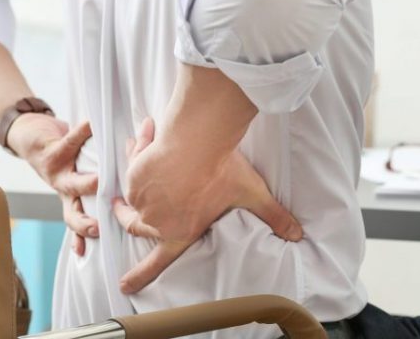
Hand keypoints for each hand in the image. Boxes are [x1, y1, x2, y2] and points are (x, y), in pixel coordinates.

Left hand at [7, 113, 97, 255]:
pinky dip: (85, 131)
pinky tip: (95, 124)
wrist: (28, 135)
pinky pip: (72, 141)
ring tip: (102, 181)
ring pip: (72, 184)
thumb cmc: (61, 156)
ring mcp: (57, 173)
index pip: (78, 224)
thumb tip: (139, 187)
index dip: (84, 237)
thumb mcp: (75, 175)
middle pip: (71, 214)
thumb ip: (98, 184)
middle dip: (84, 223)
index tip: (101, 242)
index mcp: (71, 199)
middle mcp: (63, 191)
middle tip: (99, 228)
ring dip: (88, 184)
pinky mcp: (53, 151)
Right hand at [112, 117, 302, 293]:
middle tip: (121, 210)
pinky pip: (133, 162)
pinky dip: (140, 150)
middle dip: (125, 218)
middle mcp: (156, 219)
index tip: (125, 285)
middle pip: (134, 226)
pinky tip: (149, 134)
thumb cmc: (222, 170)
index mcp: (179, 232)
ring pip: (132, 191)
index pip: (157, 262)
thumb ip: (273, 216)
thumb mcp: (252, 195)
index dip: (140, 275)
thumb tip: (297, 234)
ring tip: (146, 153)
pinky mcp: (134, 173)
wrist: (198, 142)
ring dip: (139, 174)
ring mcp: (141, 196)